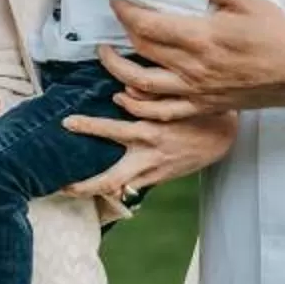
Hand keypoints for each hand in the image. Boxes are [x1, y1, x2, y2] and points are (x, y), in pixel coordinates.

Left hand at [60, 107, 239, 202]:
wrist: (223, 136)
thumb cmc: (194, 111)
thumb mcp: (174, 100)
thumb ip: (148, 97)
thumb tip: (122, 93)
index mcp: (150, 131)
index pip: (113, 130)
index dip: (88, 127)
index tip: (66, 122)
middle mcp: (148, 156)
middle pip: (111, 177)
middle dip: (85, 184)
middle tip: (62, 185)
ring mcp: (153, 171)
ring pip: (119, 187)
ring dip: (94, 191)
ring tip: (68, 190)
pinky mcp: (160, 178)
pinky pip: (133, 187)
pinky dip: (116, 189)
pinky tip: (97, 190)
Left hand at [107, 0, 284, 116]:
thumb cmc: (275, 34)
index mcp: (200, 37)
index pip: (147, 25)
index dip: (125, 12)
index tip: (116, 1)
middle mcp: (191, 66)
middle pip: (141, 50)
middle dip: (120, 33)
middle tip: (116, 19)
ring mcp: (195, 90)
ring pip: (143, 84)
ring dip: (118, 70)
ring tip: (107, 56)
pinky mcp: (202, 106)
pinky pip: (163, 111)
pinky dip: (140, 105)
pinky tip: (128, 95)